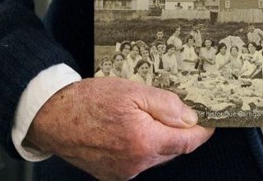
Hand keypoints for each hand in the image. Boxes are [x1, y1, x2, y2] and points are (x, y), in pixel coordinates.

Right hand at [23, 77, 213, 180]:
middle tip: (175, 111)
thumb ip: (167, 106)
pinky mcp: (111, 175)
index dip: (202, 131)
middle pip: (173, 150)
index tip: (210, 121)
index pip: (187, 142)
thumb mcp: (134, 91)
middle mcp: (136, 163)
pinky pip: (137, 162)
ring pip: (155, 157)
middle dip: (177, 133)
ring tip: (143, 116)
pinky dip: (140, 147)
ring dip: (157, 140)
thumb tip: (191, 118)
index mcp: (144, 142)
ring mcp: (122, 172)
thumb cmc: (89, 101)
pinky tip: (129, 130)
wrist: (52, 116)